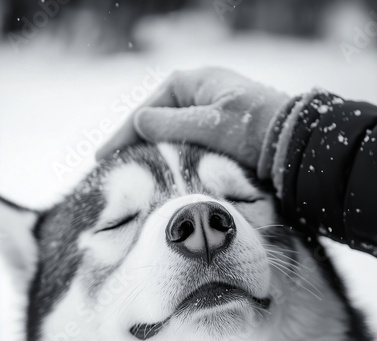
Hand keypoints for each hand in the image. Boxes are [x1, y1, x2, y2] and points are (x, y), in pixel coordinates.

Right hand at [96, 67, 288, 173]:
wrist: (294, 146)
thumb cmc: (254, 130)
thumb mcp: (209, 125)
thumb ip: (171, 124)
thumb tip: (139, 123)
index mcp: (197, 82)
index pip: (150, 106)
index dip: (125, 131)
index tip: (104, 154)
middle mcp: (201, 95)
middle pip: (158, 118)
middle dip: (134, 141)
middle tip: (109, 164)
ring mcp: (210, 114)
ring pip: (171, 133)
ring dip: (152, 151)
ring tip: (129, 171)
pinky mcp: (219, 135)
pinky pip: (186, 144)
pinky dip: (171, 157)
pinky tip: (160, 171)